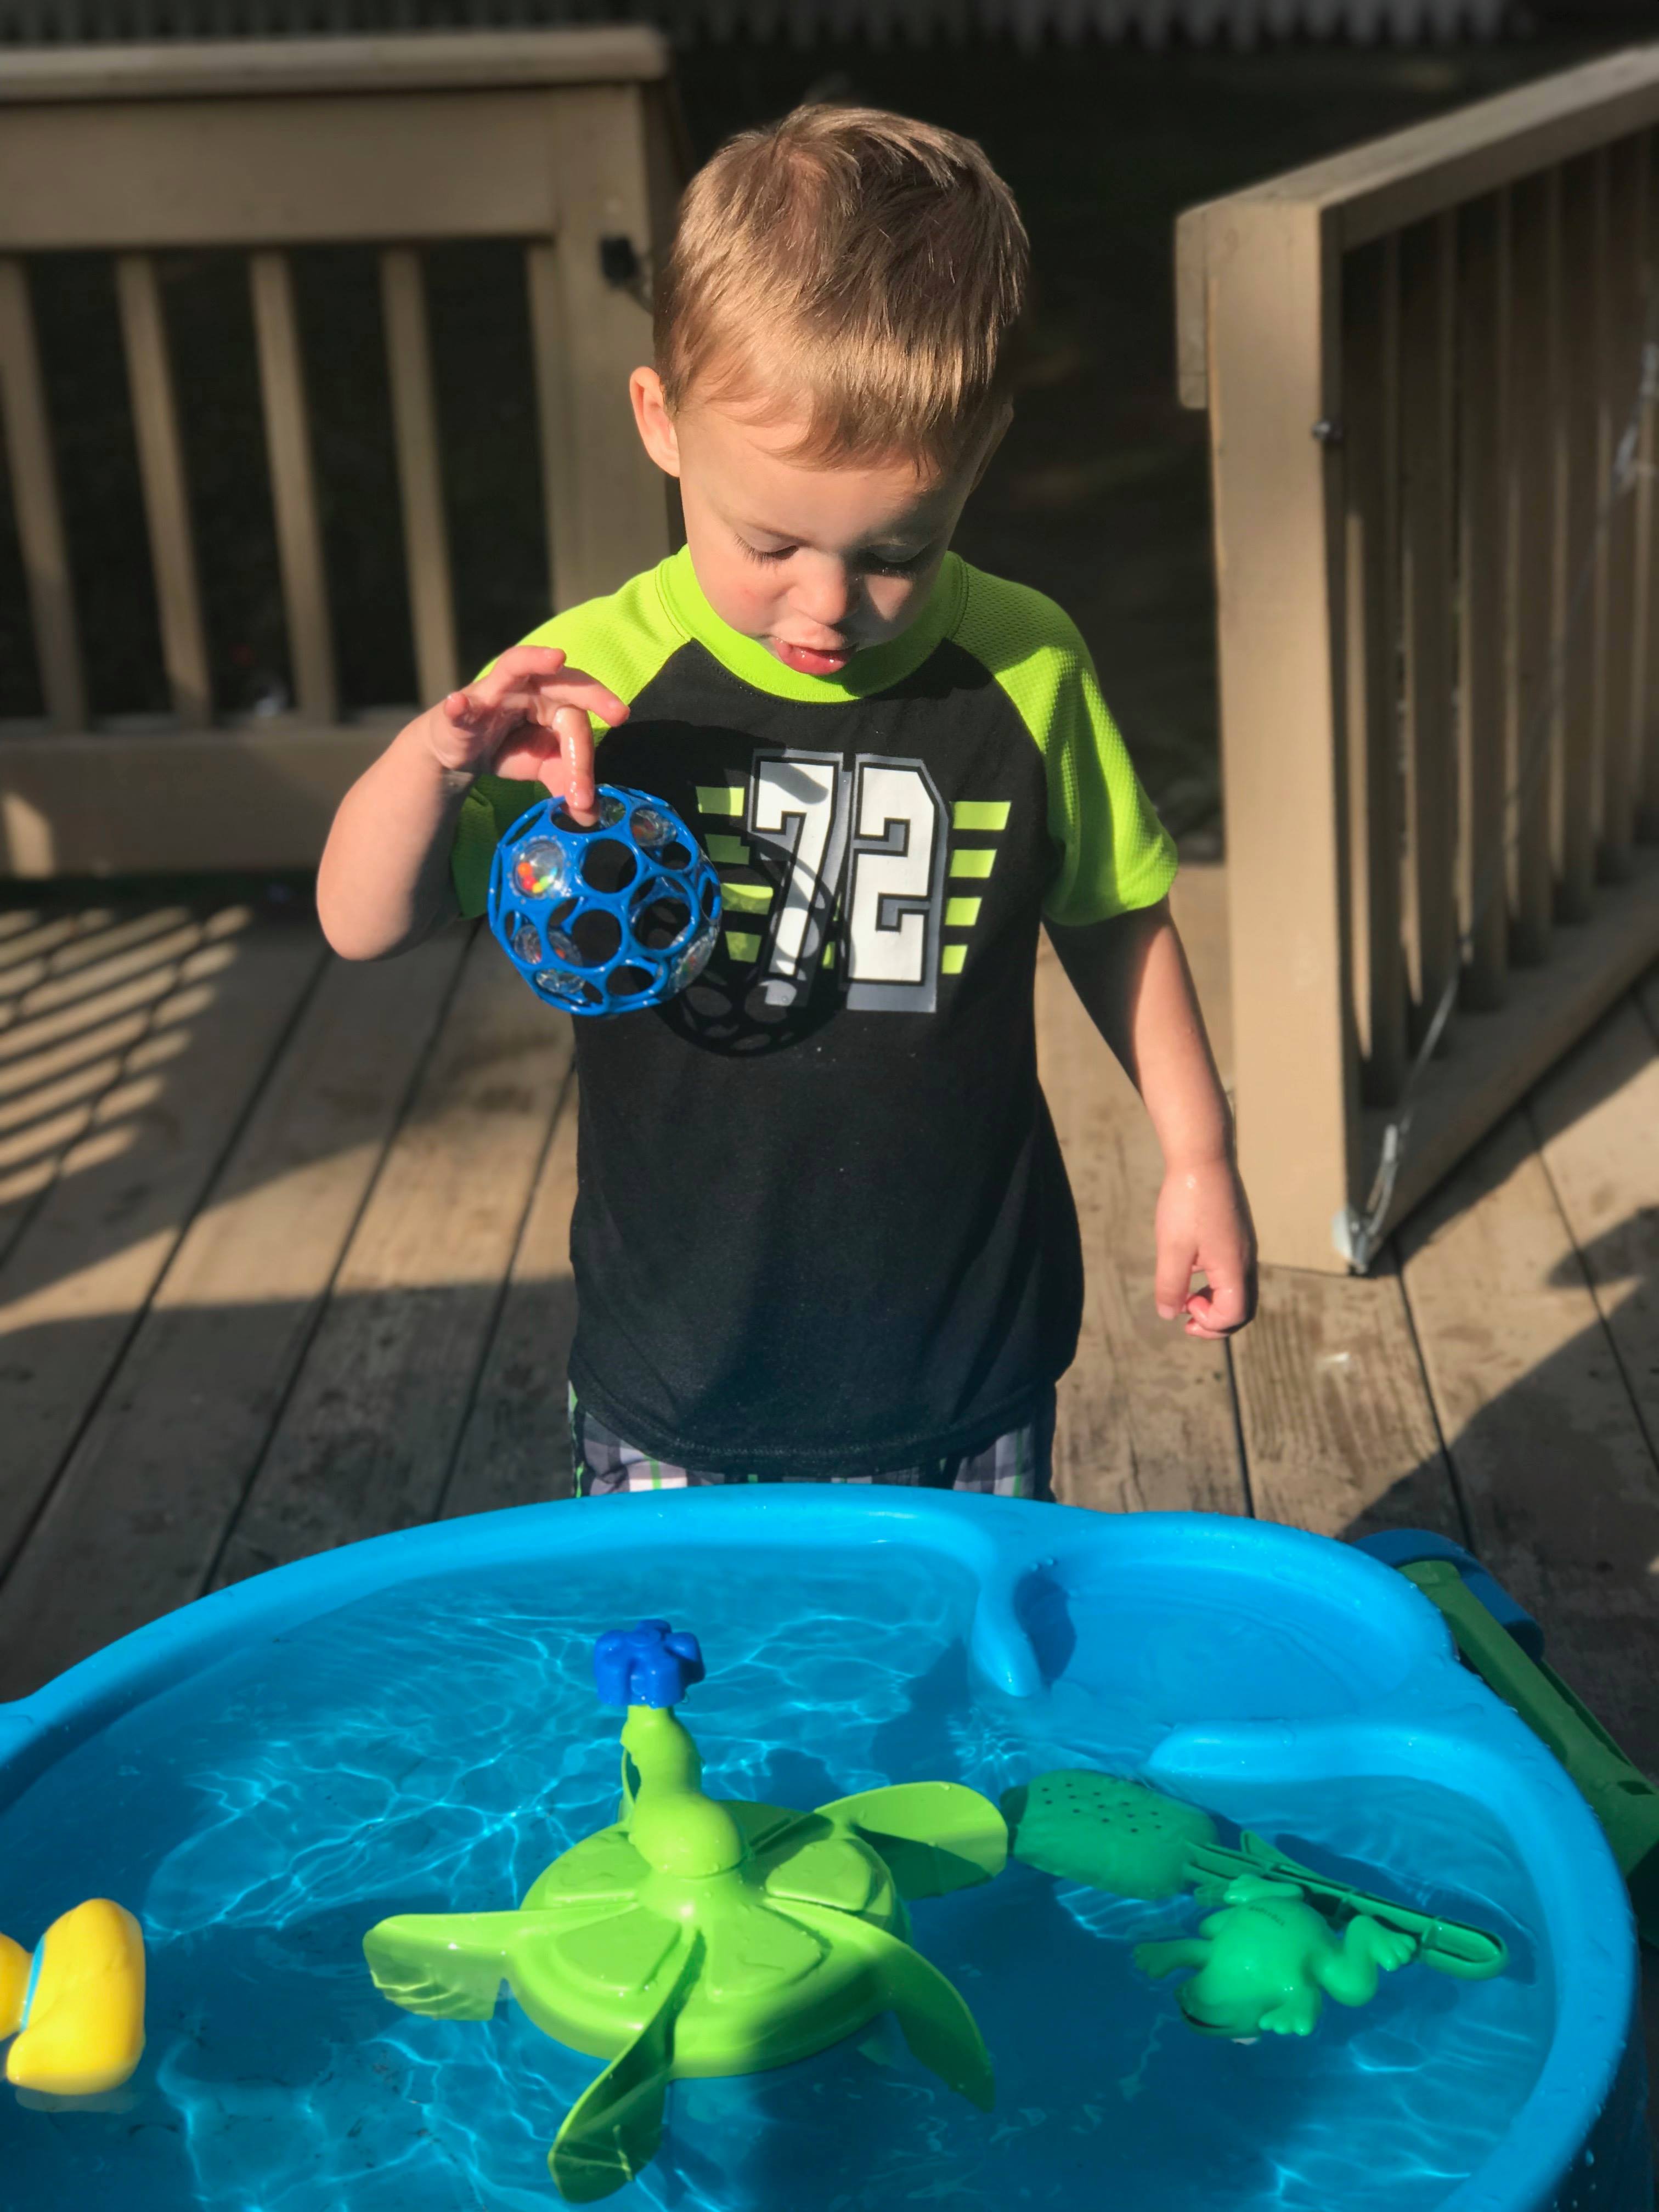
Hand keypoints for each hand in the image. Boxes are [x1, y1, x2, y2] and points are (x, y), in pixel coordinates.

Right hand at [427, 646, 628, 822]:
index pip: (579, 724)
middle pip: (566, 683)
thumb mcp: (543, 766)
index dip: (583, 762)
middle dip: (593, 694)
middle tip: (619, 713)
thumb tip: (591, 814)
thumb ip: (567, 782)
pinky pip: (463, 704)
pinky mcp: (464, 707)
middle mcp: (531, 686)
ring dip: (534, 660)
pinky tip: (458, 704)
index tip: (584, 801)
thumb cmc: (509, 748)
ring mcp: (496, 690)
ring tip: (556, 659)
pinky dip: (461, 705)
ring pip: (516, 667)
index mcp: (556, 701)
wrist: (462, 752)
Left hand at [1153, 1156, 1257, 1339]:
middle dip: (1217, 1323)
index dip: (1210, 1323)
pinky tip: (1192, 1269)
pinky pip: (1234, 1272)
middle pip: (1243, 1308)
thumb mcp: (1172, 1248)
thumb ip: (1170, 1285)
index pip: (1234, 1314)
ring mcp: (1245, 1247)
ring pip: (1240, 1291)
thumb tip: (1169, 1315)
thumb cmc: (1186, 1201)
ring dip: (1216, 1304)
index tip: (1184, 1309)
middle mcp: (1246, 1260)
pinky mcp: (1238, 1236)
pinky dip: (1217, 1284)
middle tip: (1187, 1321)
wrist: (1203, 1157)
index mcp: (1233, 1266)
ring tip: (1187, 1298)